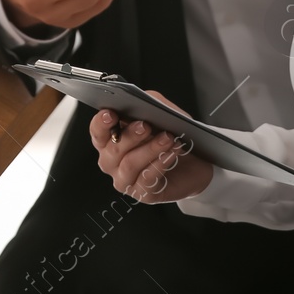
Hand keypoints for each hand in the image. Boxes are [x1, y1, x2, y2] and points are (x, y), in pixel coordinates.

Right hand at [89, 94, 211, 203]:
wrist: (196, 161)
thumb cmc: (173, 134)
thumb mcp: (163, 112)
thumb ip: (150, 103)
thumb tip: (141, 100)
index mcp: (111, 139)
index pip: (98, 131)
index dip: (101, 123)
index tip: (111, 113)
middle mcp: (112, 161)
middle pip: (112, 149)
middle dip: (129, 135)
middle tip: (146, 125)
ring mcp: (125, 179)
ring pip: (129, 164)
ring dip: (150, 149)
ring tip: (168, 138)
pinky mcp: (142, 193)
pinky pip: (146, 179)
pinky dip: (160, 163)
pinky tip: (171, 154)